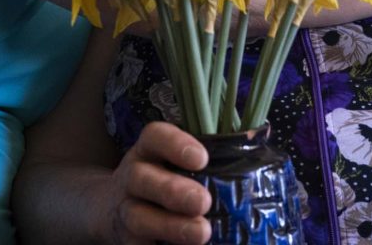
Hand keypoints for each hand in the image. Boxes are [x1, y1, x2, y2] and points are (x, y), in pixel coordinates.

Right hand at [97, 121, 210, 244]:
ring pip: (139, 217)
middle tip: (204, 202)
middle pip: (142, 178)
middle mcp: (133, 177)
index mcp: (149, 150)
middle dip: (173, 191)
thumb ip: (210, 162)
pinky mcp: (127, 240)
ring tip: (202, 234)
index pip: (155, 137)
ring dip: (171, 226)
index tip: (202, 159)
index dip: (176, 145)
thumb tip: (257, 157)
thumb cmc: (165, 180)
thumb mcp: (176, 163)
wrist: (115, 209)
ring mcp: (125, 210)